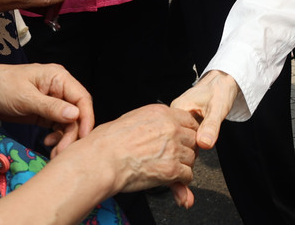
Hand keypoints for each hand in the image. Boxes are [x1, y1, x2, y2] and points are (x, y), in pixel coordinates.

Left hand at [0, 61, 95, 156]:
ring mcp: (51, 101)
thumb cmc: (0, 86)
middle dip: (72, 133)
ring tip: (54, 152)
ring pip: (68, 122)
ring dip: (64, 138)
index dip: (87, 118)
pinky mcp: (43, 112)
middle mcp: (59, 88)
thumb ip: (51, 107)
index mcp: (58, 77)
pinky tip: (48, 143)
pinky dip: (56, 136)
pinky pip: (57, 126)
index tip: (84, 137)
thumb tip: (76, 115)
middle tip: (62, 151)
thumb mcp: (25, 98)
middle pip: (77, 112)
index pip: (82, 98)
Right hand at [73, 103, 199, 205]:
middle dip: (187, 149)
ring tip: (171, 169)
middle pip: (193, 139)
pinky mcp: (172, 169)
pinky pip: (187, 176)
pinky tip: (172, 180)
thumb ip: (151, 122)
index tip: (185, 139)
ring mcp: (173, 148)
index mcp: (161, 113)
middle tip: (178, 156)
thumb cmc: (107, 142)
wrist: (101, 160)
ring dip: (184, 165)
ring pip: (191, 158)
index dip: (188, 132)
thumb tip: (156, 128)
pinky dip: (181, 181)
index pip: (189, 120)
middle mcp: (170, 128)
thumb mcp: (132, 119)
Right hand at [171, 69, 240, 149]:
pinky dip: (199, 132)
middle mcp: (175, 111)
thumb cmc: (221, 89)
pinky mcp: (187, 116)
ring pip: (187, 134)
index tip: (204, 138)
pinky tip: (206, 127)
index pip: (177, 135)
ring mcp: (181, 113)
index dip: (192, 142)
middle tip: (208, 131)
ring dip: (198, 136)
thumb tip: (204, 144)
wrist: (225, 80)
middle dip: (195, 139)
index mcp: (177, 107)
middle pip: (181, 136)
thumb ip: (211, 127)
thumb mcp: (218, 109)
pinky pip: (191, 130)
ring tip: (207, 127)